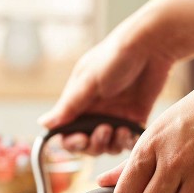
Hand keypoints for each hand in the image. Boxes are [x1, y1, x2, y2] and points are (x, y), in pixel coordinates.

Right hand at [38, 20, 173, 155]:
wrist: (151, 46)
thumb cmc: (115, 56)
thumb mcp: (89, 81)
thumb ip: (69, 106)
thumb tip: (43, 124)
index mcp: (79, 102)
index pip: (67, 133)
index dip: (72, 142)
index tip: (82, 139)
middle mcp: (95, 113)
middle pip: (88, 145)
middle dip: (94, 145)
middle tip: (105, 130)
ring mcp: (115, 117)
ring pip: (108, 146)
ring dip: (112, 144)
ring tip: (121, 130)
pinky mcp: (135, 119)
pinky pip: (128, 142)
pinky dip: (128, 142)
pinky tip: (131, 133)